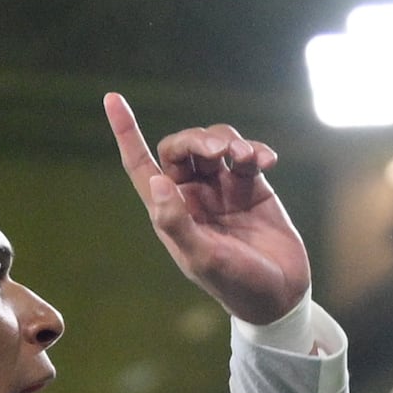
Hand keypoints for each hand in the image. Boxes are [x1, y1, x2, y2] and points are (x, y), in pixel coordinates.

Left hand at [105, 93, 308, 325]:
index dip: (127, 133)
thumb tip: (155, 183)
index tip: (112, 98)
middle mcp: (191, 196)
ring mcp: (221, 188)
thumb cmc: (237, 284)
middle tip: (218, 150)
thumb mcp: (203, 258)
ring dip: (229, 141)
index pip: (140, 165)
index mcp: (169, 212)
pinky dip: (256, 149)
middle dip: (197, 139)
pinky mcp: (250, 185)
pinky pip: (246, 153)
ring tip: (248, 157)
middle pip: (181, 147)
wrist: (280, 294)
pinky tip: (268, 160)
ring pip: (215, 143)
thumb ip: (176, 223)